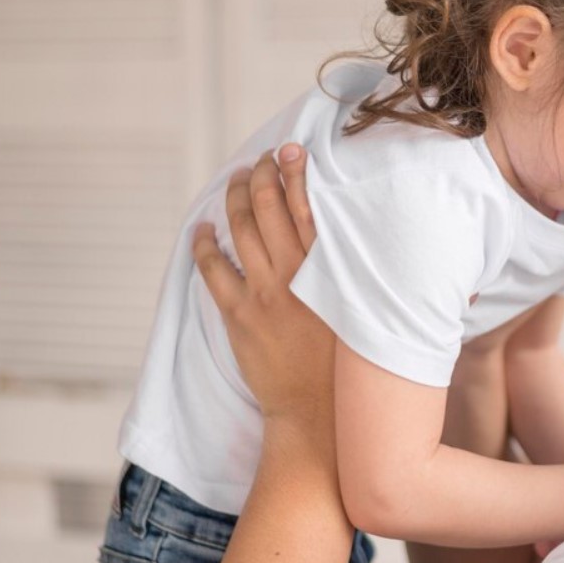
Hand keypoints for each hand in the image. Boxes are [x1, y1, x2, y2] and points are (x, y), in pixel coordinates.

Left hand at [192, 145, 327, 422]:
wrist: (319, 412)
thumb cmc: (348, 362)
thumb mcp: (360, 308)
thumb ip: (352, 272)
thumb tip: (351, 238)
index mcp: (331, 269)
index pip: (309, 205)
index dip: (296, 171)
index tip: (290, 150)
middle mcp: (296, 273)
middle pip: (269, 206)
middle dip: (261, 174)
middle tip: (260, 161)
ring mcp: (264, 292)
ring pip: (240, 228)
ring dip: (234, 198)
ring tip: (235, 181)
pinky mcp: (239, 315)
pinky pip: (213, 269)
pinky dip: (204, 244)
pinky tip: (203, 230)